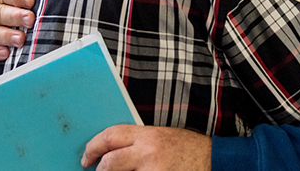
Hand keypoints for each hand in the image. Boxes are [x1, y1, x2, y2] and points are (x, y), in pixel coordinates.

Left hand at [82, 125, 210, 170]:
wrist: (213, 160)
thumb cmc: (186, 148)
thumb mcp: (161, 137)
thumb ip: (137, 142)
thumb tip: (111, 152)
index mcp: (148, 135)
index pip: (111, 136)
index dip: (93, 147)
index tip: (86, 156)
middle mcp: (148, 153)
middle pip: (110, 163)